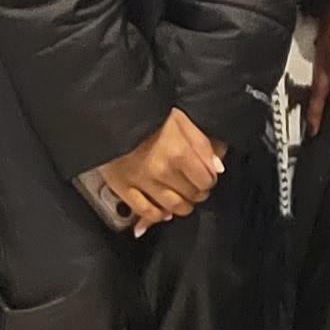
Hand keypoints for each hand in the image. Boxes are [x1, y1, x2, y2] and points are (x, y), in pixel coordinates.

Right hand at [91, 107, 220, 233]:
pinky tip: (163, 211)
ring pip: (172, 207)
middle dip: (197, 192)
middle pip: (191, 195)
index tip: (206, 176)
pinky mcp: (123, 187)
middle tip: (194, 186)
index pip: (206, 180)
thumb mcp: (180, 119)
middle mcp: (161, 171)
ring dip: (181, 206)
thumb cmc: (149, 115)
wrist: (111, 115)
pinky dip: (157, 215)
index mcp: (178, 152)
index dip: (209, 180)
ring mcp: (142, 182)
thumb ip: (201, 143)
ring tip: (182, 198)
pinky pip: (145, 211)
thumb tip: (218, 168)